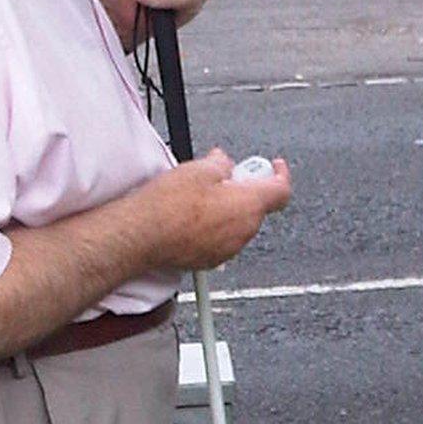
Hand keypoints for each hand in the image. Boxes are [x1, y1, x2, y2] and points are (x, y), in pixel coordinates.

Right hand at [138, 149, 290, 270]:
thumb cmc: (168, 205)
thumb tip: (223, 163)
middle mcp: (244, 231)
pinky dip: (215, 226)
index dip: (280, 174)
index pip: (281, 190)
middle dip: (243, 189)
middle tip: (222, 176)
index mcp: (249, 206)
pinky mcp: (211, 259)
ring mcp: (228, 249)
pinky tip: (192, 216)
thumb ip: (221, 164)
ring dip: (228, 208)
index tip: (274, 166)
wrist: (141, 235)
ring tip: (200, 197)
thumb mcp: (199, 169)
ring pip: (238, 222)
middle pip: (256, 205)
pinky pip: (222, 238)